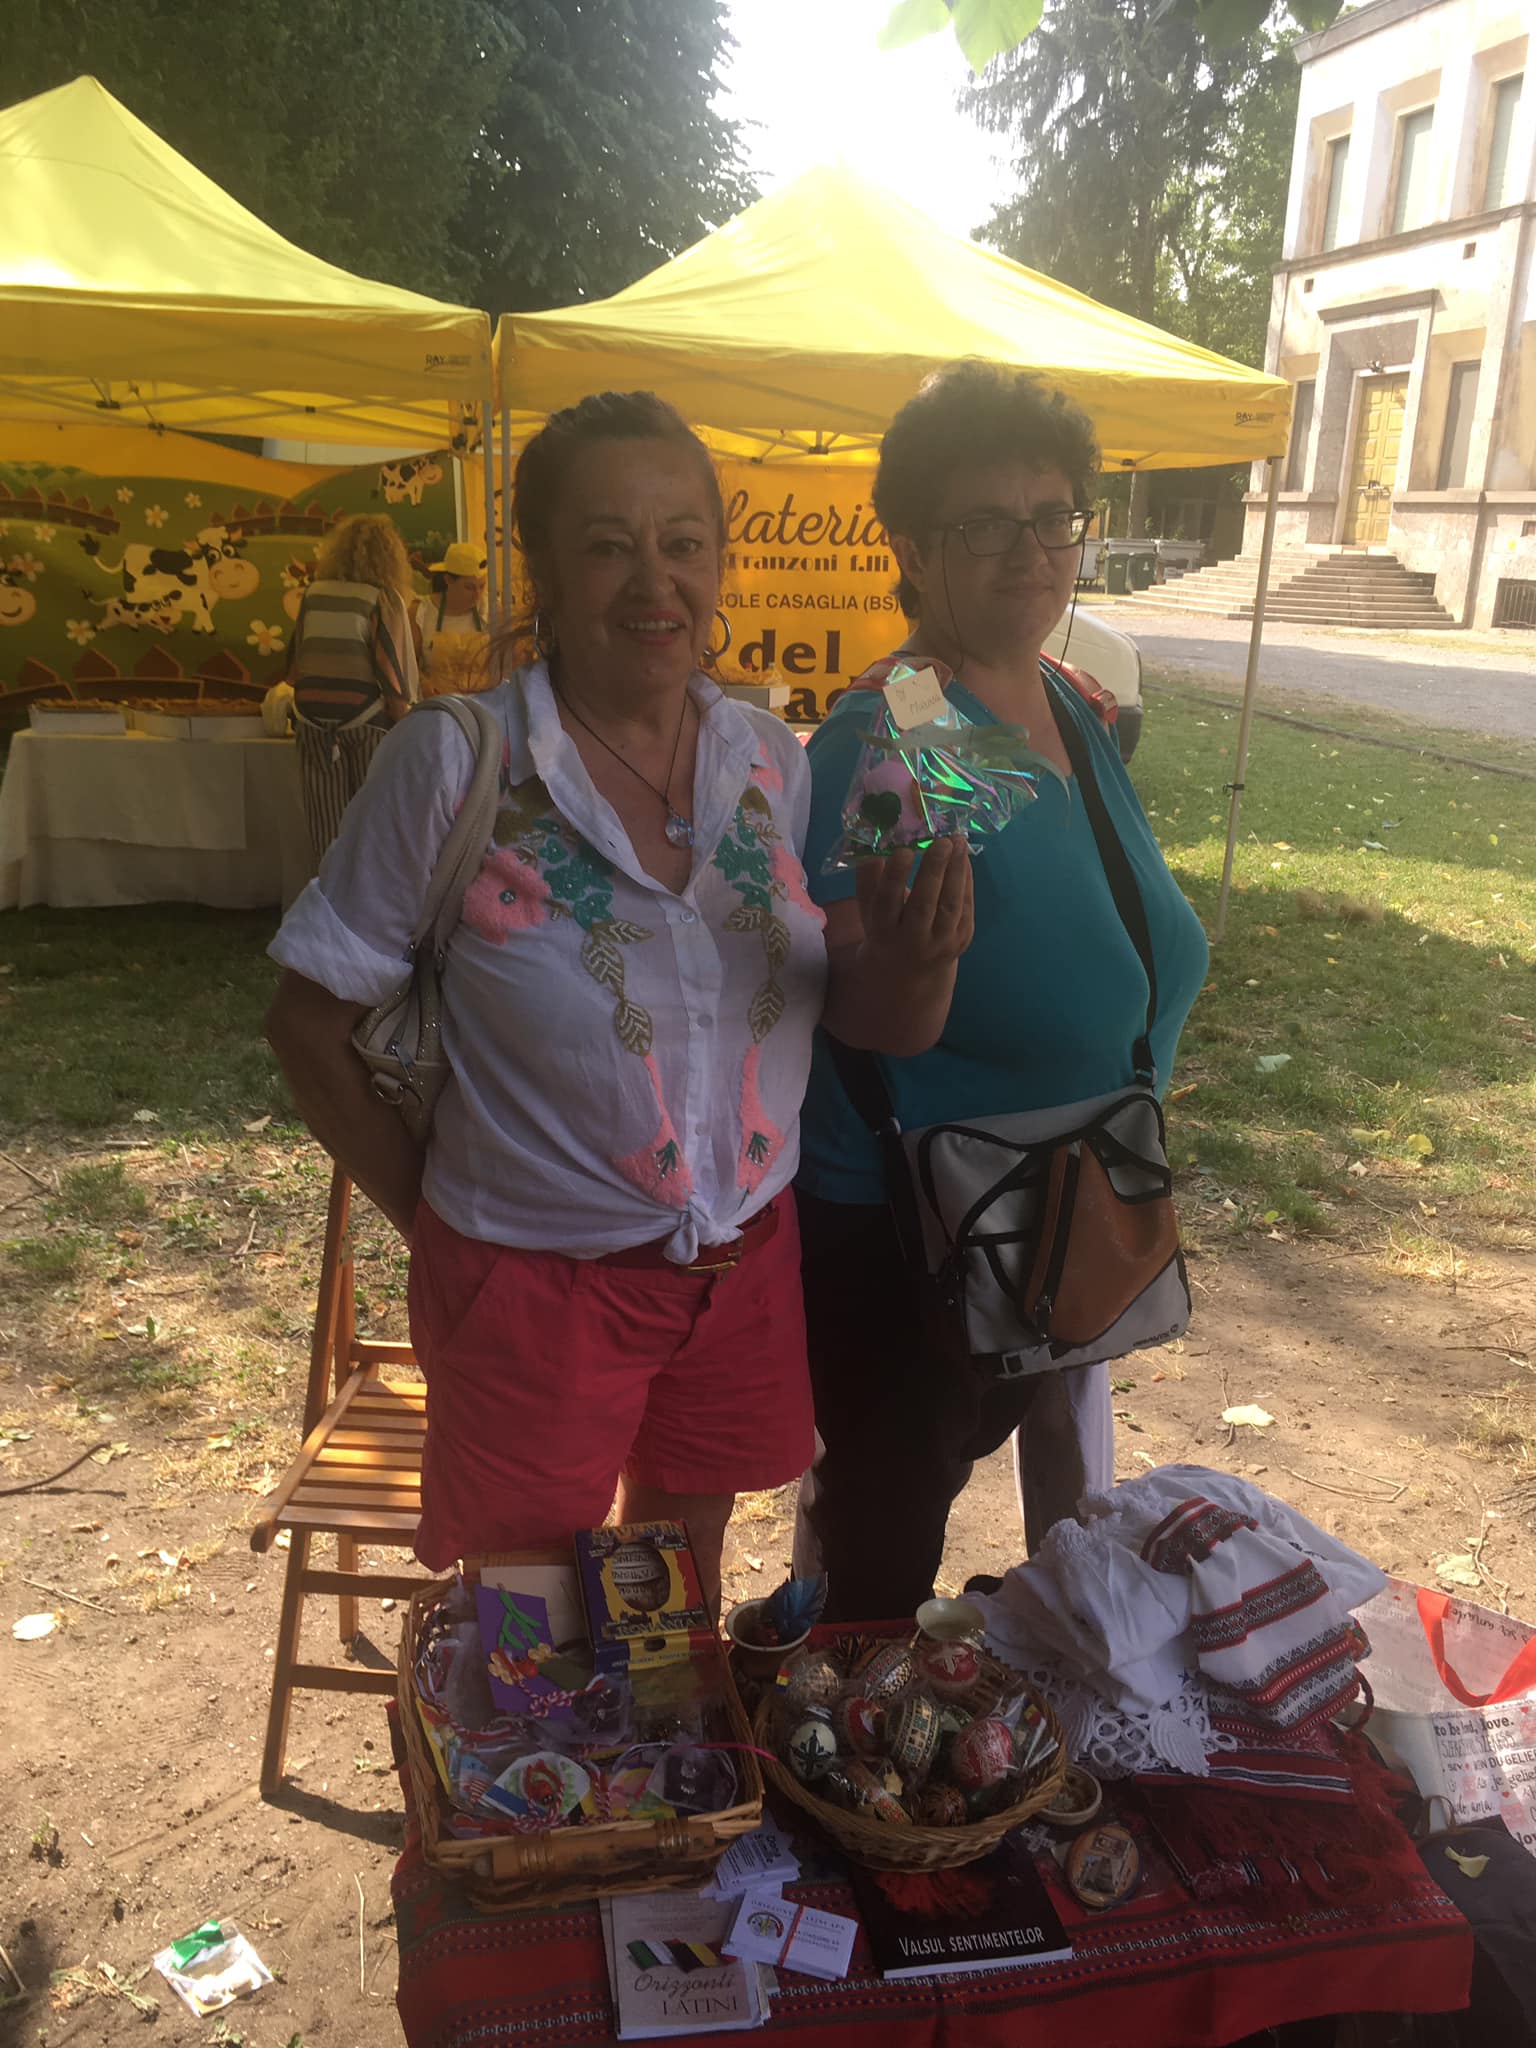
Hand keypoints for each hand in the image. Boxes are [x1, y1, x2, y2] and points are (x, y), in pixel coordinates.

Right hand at [853, 833, 973, 978]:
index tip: (904, 851)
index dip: (895, 877)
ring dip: (956, 870)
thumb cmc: (885, 930)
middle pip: (923, 904)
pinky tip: (963, 858)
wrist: (910, 972)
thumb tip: (875, 845)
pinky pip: (966, 906)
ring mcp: (940, 943)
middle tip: (942, 841)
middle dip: (934, 870)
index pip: (887, 903)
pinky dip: (966, 880)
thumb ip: (868, 879)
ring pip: (950, 905)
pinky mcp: (962, 939)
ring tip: (958, 841)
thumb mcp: (868, 910)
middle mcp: (912, 941)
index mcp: (882, 933)